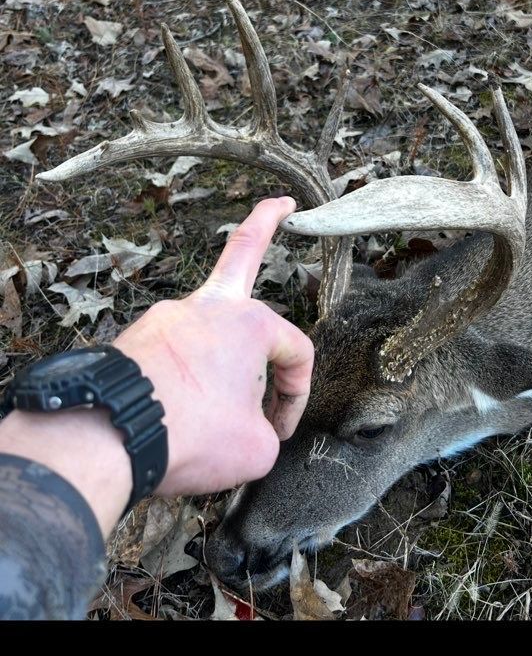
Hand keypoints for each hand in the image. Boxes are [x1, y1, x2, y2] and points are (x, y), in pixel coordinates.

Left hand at [115, 197, 313, 496]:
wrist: (110, 435)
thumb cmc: (191, 434)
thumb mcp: (254, 449)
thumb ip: (263, 430)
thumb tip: (246, 426)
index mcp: (247, 323)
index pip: (295, 352)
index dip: (297, 396)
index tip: (280, 430)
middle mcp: (205, 308)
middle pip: (242, 253)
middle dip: (265, 224)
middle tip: (280, 206)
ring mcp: (163, 319)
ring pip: (203, 331)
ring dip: (216, 356)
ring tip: (210, 397)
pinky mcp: (132, 340)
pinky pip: (168, 358)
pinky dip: (179, 380)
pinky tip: (174, 412)